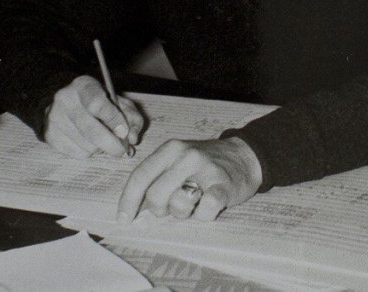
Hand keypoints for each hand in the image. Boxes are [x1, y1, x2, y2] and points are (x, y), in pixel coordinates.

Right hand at [43, 75, 143, 158]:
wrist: (61, 100)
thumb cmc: (95, 100)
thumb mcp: (116, 99)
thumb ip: (130, 116)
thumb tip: (132, 138)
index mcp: (83, 86)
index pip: (97, 104)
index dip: (113, 120)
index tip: (124, 132)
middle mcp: (65, 101)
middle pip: (90, 130)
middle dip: (111, 144)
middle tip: (122, 150)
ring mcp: (54, 119)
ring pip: (85, 145)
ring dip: (100, 148)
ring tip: (103, 140)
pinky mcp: (50, 135)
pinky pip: (76, 153)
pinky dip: (88, 152)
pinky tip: (89, 142)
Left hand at [117, 136, 261, 222]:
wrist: (244, 156)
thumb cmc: (203, 164)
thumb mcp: (177, 159)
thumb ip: (156, 177)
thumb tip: (132, 208)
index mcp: (171, 149)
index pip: (140, 176)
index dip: (128, 201)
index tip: (123, 219)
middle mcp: (186, 156)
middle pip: (155, 196)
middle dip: (160, 209)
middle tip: (173, 206)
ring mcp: (206, 170)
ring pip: (178, 205)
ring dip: (183, 213)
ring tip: (193, 203)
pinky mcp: (224, 186)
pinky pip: (205, 211)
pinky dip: (204, 215)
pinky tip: (208, 206)